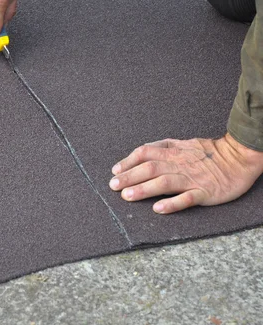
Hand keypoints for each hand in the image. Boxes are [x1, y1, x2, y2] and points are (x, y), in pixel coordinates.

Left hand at [109, 134, 262, 213]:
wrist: (239, 157)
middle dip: (129, 177)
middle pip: (150, 168)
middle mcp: (179, 164)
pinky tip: (158, 209)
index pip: (145, 153)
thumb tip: (140, 153)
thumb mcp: (184, 143)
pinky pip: (187, 198)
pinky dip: (172, 203)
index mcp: (173, 151)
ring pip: (164, 182)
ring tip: (127, 197)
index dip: (128, 161)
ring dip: (144, 189)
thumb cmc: (209, 152)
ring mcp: (192, 178)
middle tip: (113, 186)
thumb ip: (163, 147)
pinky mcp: (205, 192)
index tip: (115, 171)